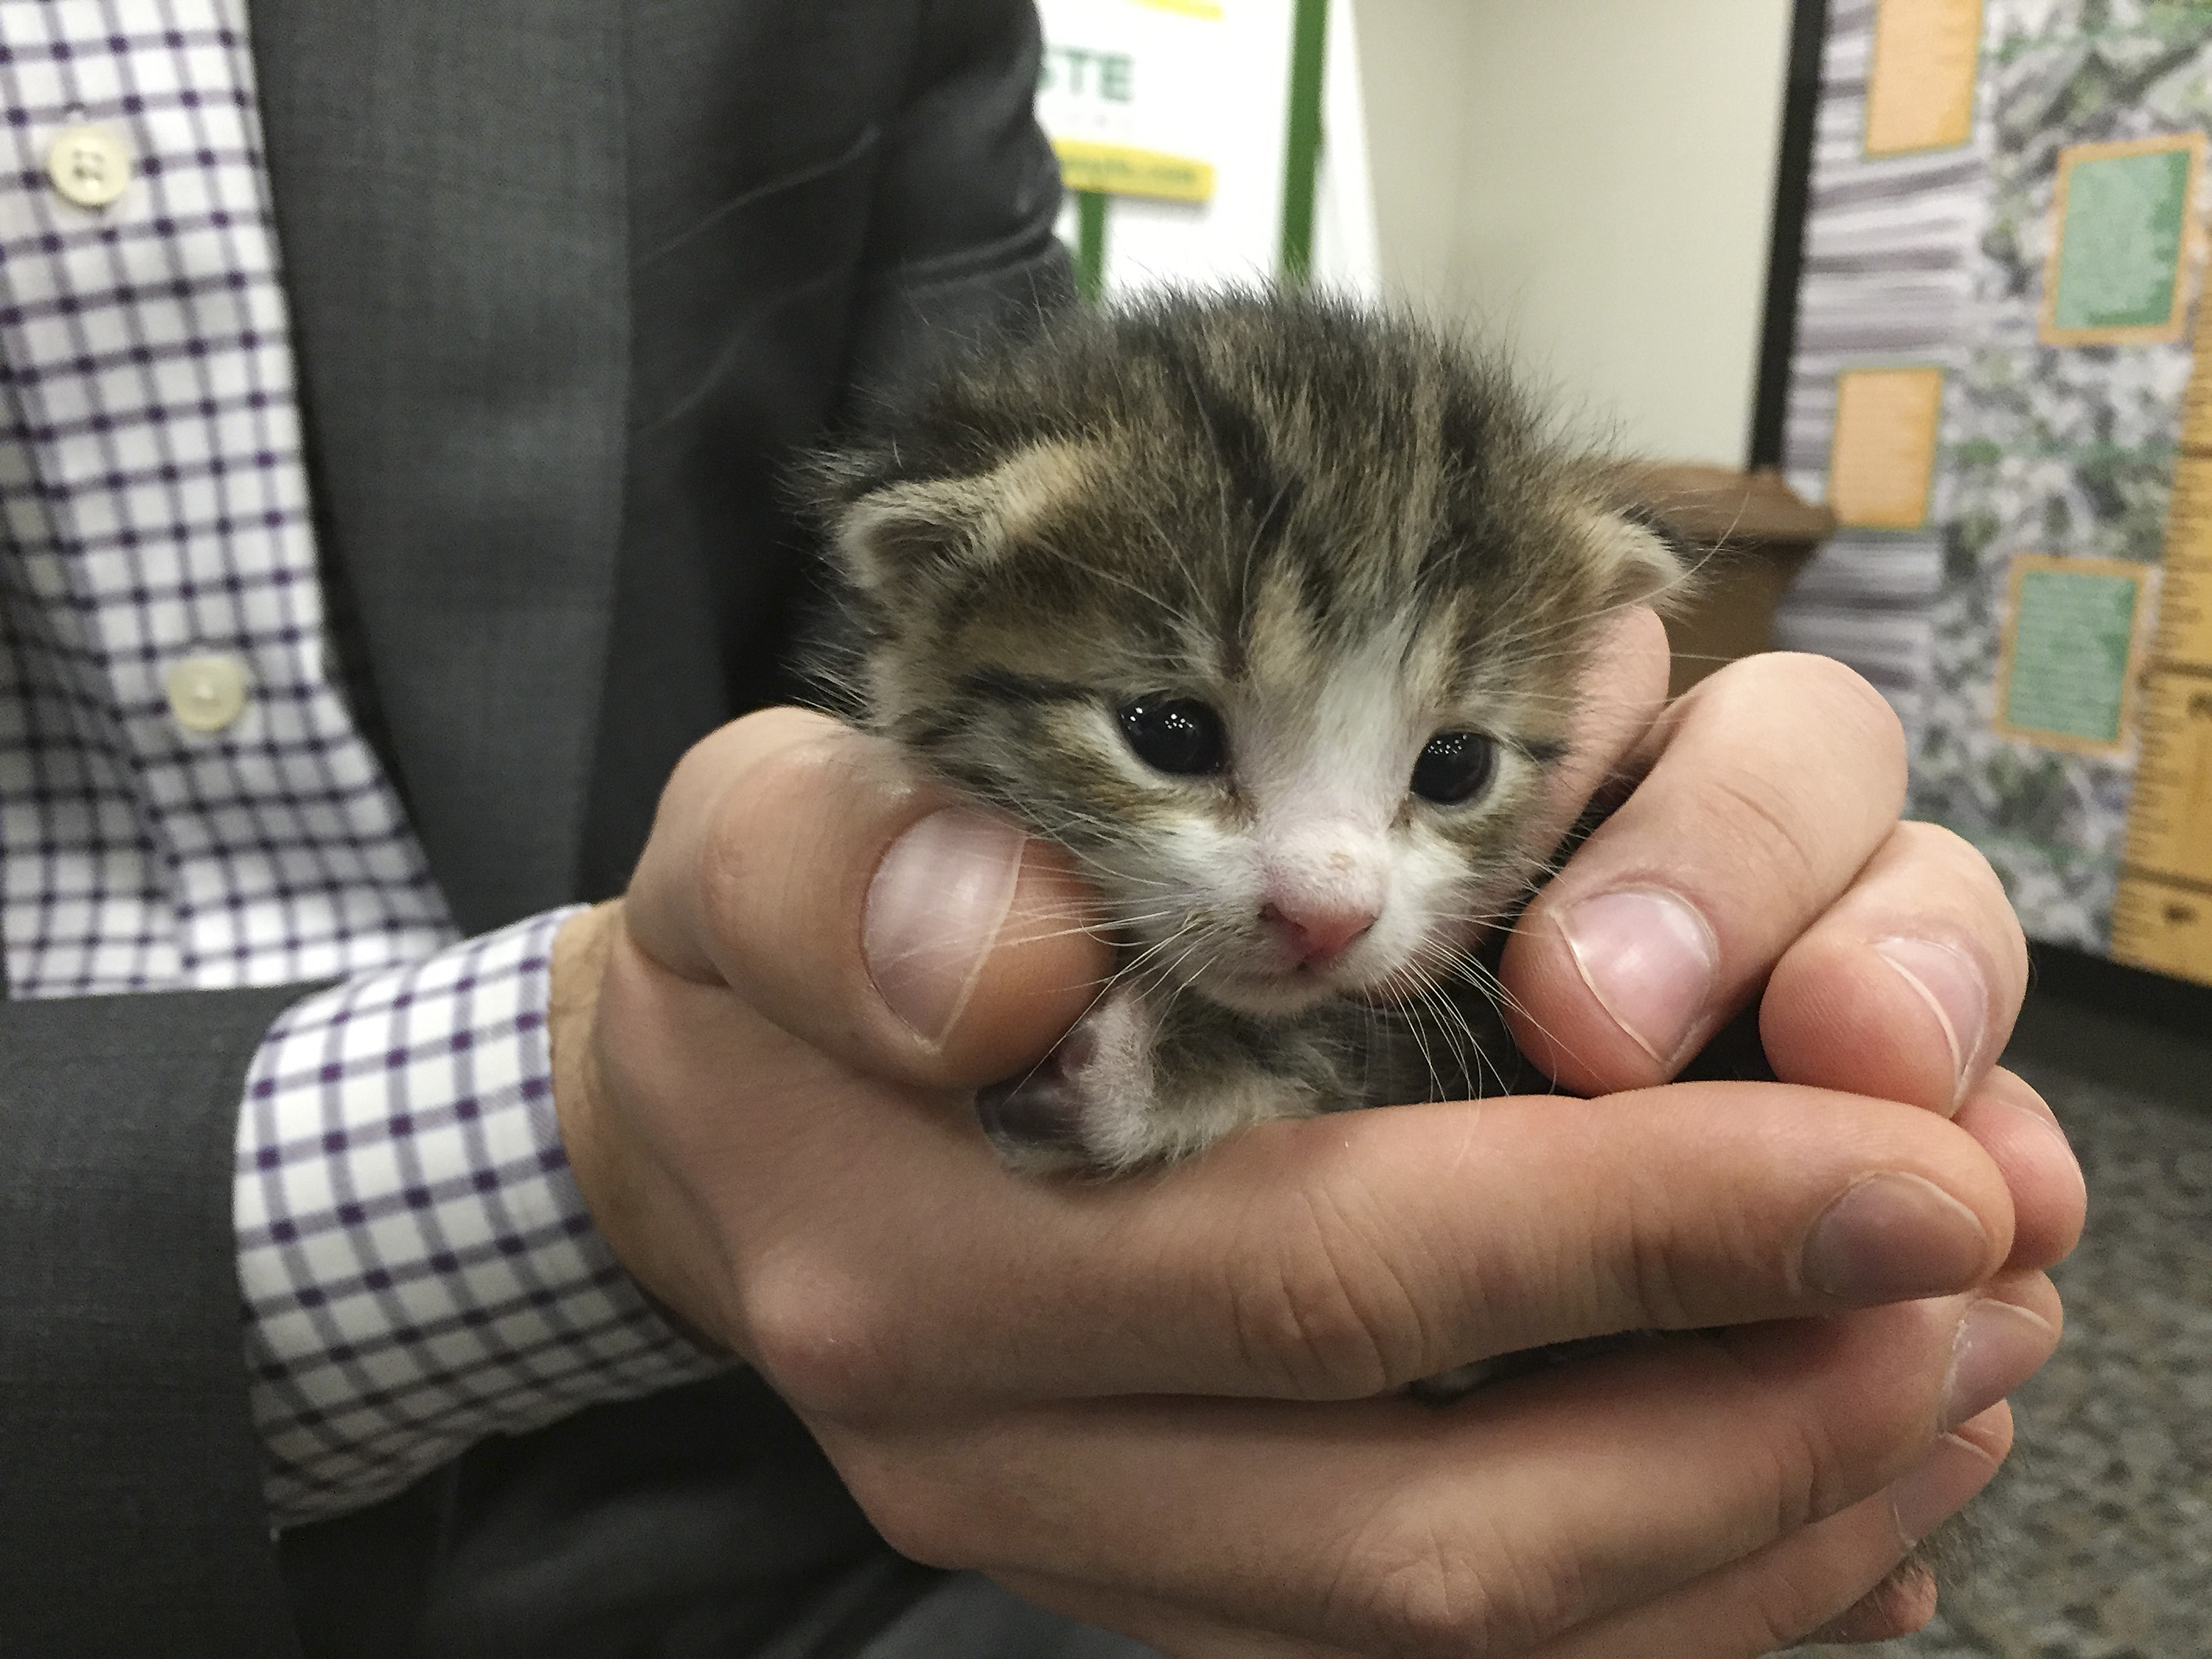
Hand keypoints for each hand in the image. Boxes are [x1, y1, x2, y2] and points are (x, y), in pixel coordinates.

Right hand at [548, 611, 2079, 1656]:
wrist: (703, 1134)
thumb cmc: (771, 958)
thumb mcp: (750, 835)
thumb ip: (850, 878)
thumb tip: (1007, 970)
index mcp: (923, 1261)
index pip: (1330, 1276)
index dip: (1638, 1230)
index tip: (1904, 1159)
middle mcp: (1007, 1460)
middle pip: (1438, 1524)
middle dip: (1757, 1416)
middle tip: (1984, 1282)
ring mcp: (1085, 1554)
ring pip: (1464, 1637)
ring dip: (1750, 1530)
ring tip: (1951, 1378)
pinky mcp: (1151, 1581)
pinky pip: (1431, 1657)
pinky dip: (1658, 1600)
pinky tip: (1815, 1501)